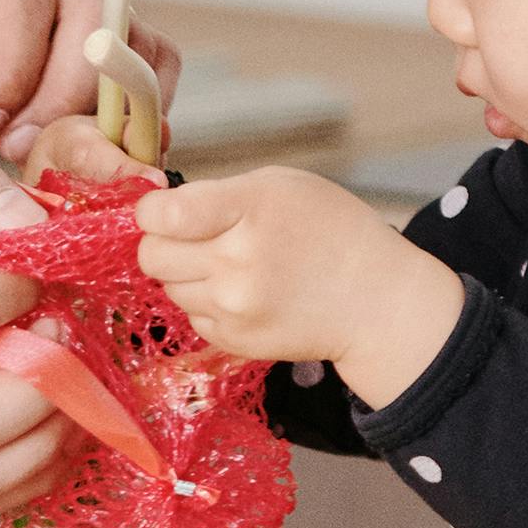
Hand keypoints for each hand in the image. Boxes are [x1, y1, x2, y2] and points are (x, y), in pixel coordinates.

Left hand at [0, 0, 180, 164]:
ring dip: (104, 108)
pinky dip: (134, 107)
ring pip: (130, 36)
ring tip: (52, 155)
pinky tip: (92, 151)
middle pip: (90, 15)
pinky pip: (144, 56)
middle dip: (60, 97)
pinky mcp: (89, 22)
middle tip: (11, 151)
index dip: (11, 73)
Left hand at [136, 164, 457, 405]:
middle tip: (195, 238)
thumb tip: (159, 210)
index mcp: (248, 211)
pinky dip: (207, 304)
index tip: (166, 211)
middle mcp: (235, 263)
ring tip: (231, 265)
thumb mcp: (282, 186)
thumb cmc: (332, 230)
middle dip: (163, 243)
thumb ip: (217, 194)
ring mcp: (233, 308)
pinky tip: (243, 293)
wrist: (376, 300)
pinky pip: (191, 317)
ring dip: (187, 275)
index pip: (160, 216)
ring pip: (169, 288)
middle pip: (151, 256)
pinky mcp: (234, 341)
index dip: (152, 211)